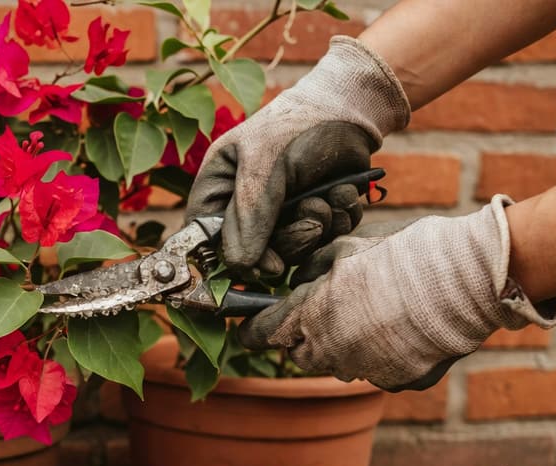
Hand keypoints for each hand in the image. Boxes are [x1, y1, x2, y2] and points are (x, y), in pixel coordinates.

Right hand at [187, 36, 409, 274]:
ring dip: (318, 226)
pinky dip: (338, 220)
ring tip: (328, 196)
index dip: (231, 259)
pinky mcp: (311, 215)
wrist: (348, 110)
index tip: (265, 266)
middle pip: (255, 254)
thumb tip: (239, 266)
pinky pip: (323, 240)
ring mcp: (279, 214)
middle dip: (290, 240)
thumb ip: (250, 217)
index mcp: (218, 188)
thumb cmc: (295, 127)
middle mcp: (244, 206)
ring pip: (293, 250)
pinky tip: (342, 192)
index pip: (207, 239)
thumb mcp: (264, 167)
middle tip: (312, 220)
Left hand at [239, 196, 555, 390]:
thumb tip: (301, 281)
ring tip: (370, 317)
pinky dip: (382, 356)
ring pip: (340, 365)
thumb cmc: (402, 255)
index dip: (254, 330)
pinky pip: (379, 372)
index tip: (248, 328)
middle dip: (302, 338)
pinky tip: (402, 331)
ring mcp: (366, 371)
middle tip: (319, 316)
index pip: (263, 334)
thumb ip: (313, 272)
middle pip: (301, 355)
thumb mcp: (346, 250)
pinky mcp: (399, 382)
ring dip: (343, 347)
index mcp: (310, 316)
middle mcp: (331, 351)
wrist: (464, 277)